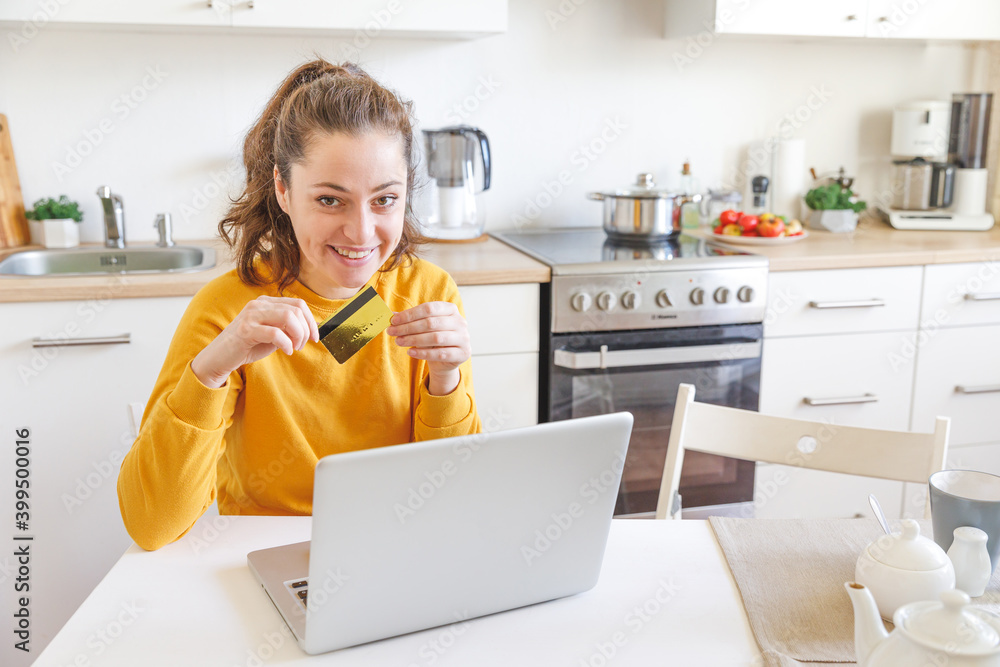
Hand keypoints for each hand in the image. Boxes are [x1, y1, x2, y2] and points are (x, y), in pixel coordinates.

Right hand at [191, 296, 318, 387]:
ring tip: (294, 348)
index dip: (311, 321)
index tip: (315, 338)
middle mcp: (259, 304)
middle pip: (296, 309)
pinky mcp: (245, 330)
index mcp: (267, 302)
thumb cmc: (248, 346)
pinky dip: (286, 344)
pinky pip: (275, 333)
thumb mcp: (273, 335)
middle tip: (302, 345)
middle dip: (306, 330)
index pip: (299, 304)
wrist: (220, 358)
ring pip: (288, 317)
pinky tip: (287, 351)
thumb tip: (312, 328)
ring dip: (298, 335)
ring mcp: (251, 315)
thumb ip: (288, 328)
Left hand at [387, 302, 470, 395]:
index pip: (428, 308)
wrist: (446, 359)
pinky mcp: (463, 353)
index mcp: (450, 309)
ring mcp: (464, 338)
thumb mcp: (423, 326)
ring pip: (436, 338)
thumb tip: (392, 315)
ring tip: (399, 341)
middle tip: (392, 332)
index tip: (393, 320)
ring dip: (414, 340)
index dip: (410, 314)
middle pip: (431, 323)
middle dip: (408, 328)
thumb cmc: (433, 338)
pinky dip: (423, 353)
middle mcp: (460, 321)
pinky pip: (441, 354)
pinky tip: (410, 352)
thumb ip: (410, 319)